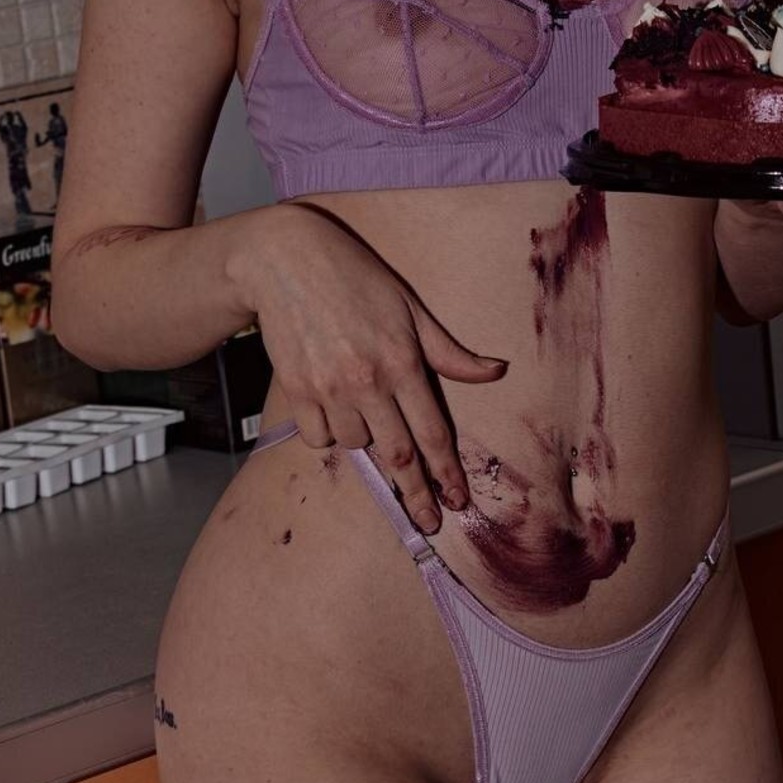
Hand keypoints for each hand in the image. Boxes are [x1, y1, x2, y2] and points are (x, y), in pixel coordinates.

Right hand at [234, 203, 507, 534]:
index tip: (457, 503)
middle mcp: (368, 382)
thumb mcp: (411, 309)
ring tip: (365, 415)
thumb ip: (450, 352)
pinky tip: (333, 410)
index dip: (447, 474)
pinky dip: (330, 433)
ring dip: (368, 444)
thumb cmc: (356, 279)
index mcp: (403, 362)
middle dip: (416, 495)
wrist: (285, 260)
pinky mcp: (297, 390)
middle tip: (428, 522)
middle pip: (399, 455)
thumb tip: (497, 371)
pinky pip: (319, 436)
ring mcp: (330, 389)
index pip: (433, 433)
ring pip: (357, 445)